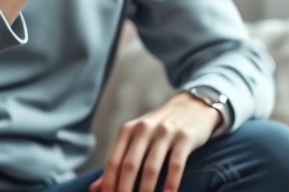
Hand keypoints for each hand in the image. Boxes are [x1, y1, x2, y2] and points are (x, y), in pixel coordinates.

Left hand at [90, 92, 220, 191]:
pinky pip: (176, 165)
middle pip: (129, 165)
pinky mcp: (185, 137)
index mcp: (128, 130)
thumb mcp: (137, 139)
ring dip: (146, 191)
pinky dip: (170, 184)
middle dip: (125, 190)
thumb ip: (118, 161)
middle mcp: (144, 129)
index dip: (109, 184)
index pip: (113, 161)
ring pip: (151, 167)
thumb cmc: (160, 129)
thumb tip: (95, 189)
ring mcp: (165, 132)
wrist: (193, 106)